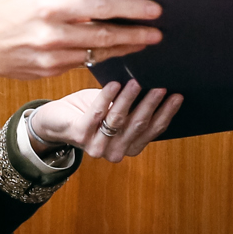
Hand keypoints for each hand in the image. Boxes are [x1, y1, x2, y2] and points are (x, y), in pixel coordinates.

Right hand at [0, 0, 162, 83]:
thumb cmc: (2, 16)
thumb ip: (66, 4)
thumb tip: (100, 5)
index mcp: (50, 8)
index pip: (101, 7)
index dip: (131, 9)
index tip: (153, 11)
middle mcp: (54, 34)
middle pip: (106, 35)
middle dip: (136, 35)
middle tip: (157, 33)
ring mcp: (53, 58)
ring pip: (97, 52)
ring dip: (122, 48)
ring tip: (142, 42)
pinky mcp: (51, 73)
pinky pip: (82, 63)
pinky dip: (98, 56)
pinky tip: (112, 52)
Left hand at [28, 81, 182, 162]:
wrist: (55, 120)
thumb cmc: (89, 111)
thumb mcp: (117, 110)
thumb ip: (135, 105)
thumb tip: (158, 84)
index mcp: (130, 147)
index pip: (153, 130)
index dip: (166, 113)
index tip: (177, 96)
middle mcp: (116, 151)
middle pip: (138, 125)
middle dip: (151, 104)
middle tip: (161, 87)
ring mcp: (97, 146)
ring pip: (119, 119)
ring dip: (129, 99)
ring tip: (137, 82)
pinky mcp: (80, 135)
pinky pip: (97, 113)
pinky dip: (107, 97)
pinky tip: (114, 84)